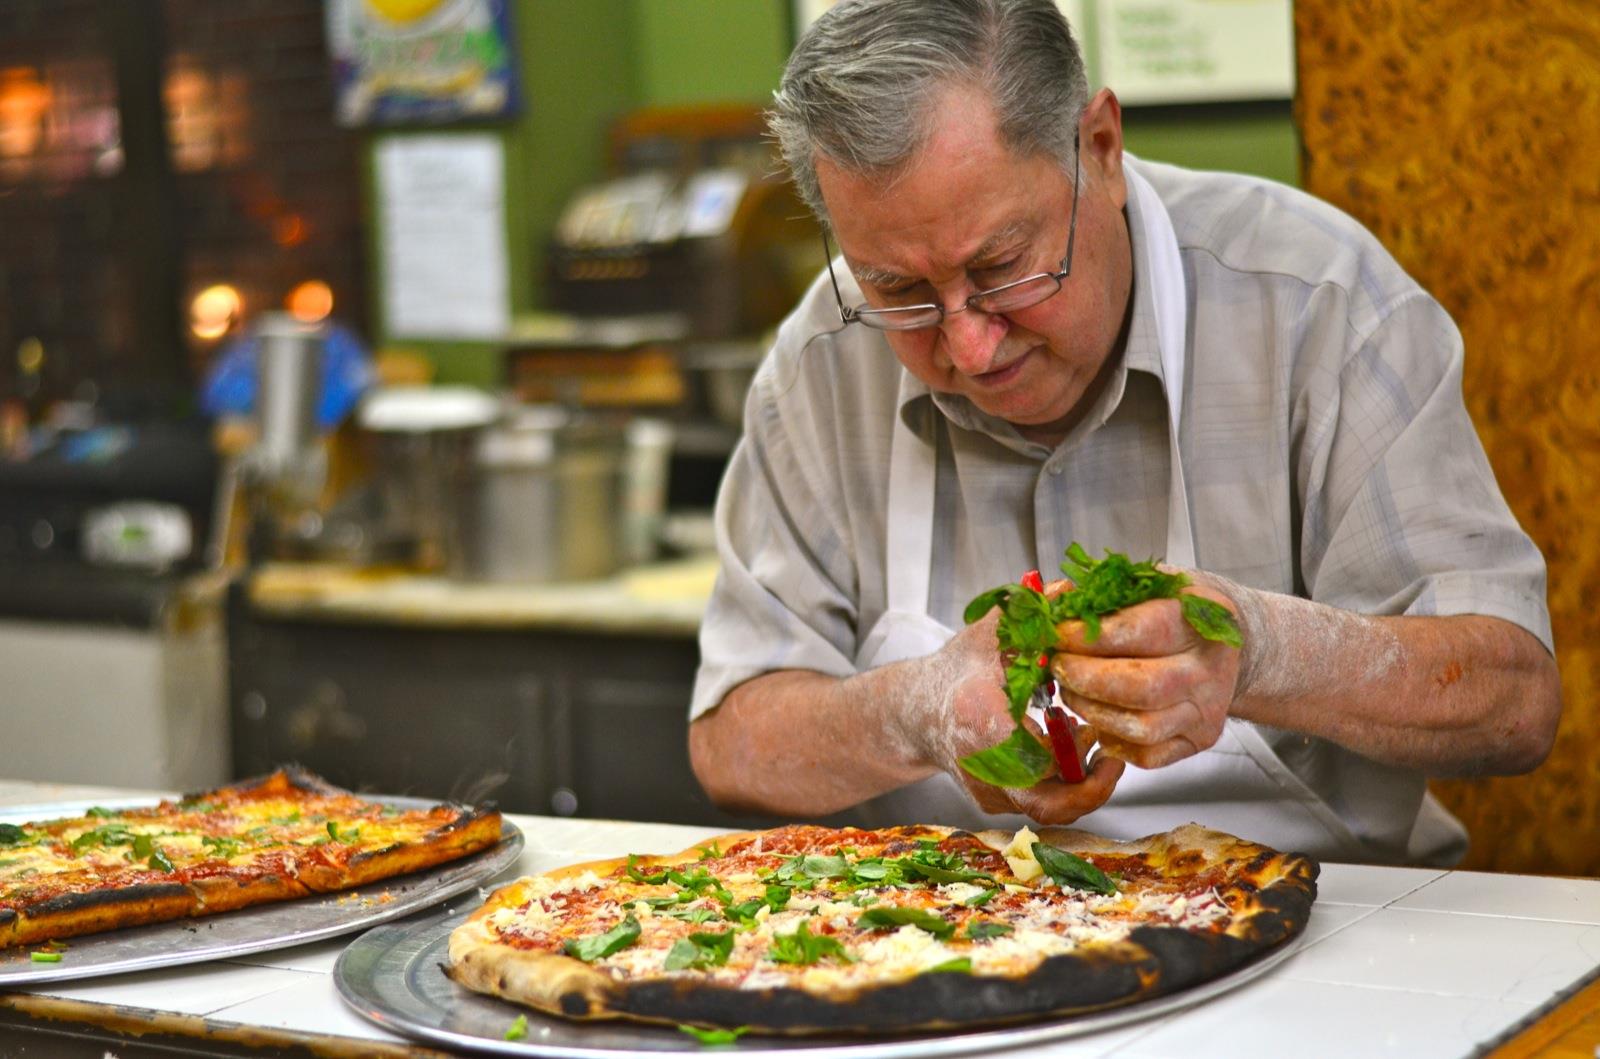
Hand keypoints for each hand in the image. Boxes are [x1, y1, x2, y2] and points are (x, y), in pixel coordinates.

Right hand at [906, 606, 1123, 823]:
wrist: (917, 709)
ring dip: (1077, 779)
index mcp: (984, 723)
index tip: (1098, 736)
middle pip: (1050, 803)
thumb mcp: (991, 633)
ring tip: (1086, 738)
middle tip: (1110, 754)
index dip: (1079, 762)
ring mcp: (988, 791)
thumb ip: (1029, 612)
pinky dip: (1059, 781)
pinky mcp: (993, 801)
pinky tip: (1066, 747)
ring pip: (1048, 806)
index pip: (1037, 763)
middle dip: (1092, 784)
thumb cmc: (957, 671)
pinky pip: (1037, 802)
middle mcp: (984, 768)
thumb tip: (1070, 591)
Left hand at [1049, 574, 1242, 768]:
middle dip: (1084, 678)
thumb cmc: (1177, 612)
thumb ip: (1101, 593)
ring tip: (1072, 690)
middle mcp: (1209, 669)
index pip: (1141, 631)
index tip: (1057, 634)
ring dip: (1092, 711)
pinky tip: (1100, 716)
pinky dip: (1113, 740)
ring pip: (1142, 728)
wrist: (1226, 644)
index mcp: (1200, 620)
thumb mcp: (1148, 586)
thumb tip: (1054, 599)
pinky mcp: (1199, 740)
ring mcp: (1207, 710)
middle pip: (1141, 687)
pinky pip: (1147, 755)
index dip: (1090, 637)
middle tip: (1057, 667)